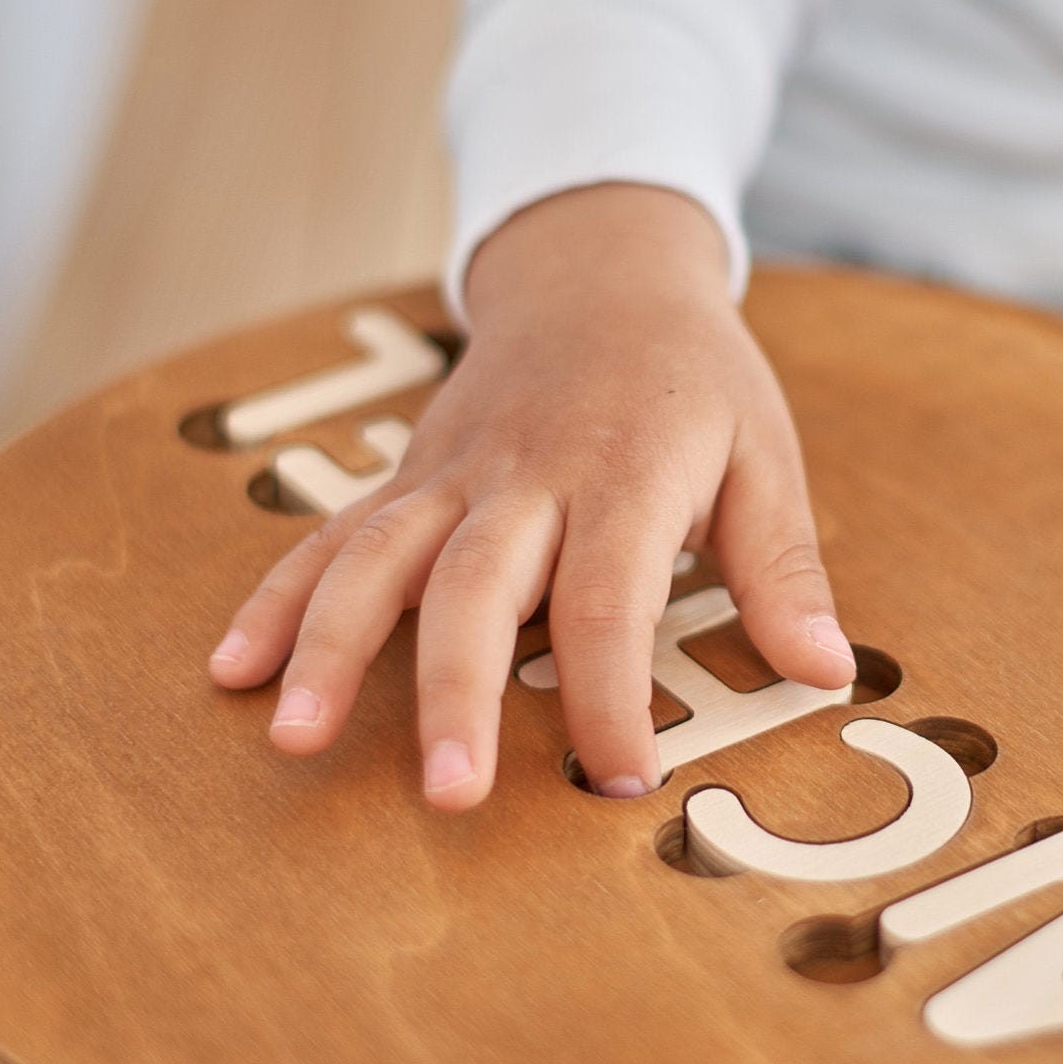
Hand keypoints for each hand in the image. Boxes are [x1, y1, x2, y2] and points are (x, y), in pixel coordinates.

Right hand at [206, 184, 855, 808]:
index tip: (620, 783)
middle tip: (447, 794)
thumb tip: (829, 670)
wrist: (598, 268)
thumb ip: (783, 567)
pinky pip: (332, 535)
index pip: (607, 601)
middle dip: (454, 692)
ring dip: (329, 644)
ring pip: (377, 556)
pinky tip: (233, 668)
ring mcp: (451, 474)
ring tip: (292, 735)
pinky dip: (278, 597)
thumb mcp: (763, 454)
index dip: (611, 696)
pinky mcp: (408, 475)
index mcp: (622, 476)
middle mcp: (522, 477)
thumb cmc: (693, 378)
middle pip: (475, 587)